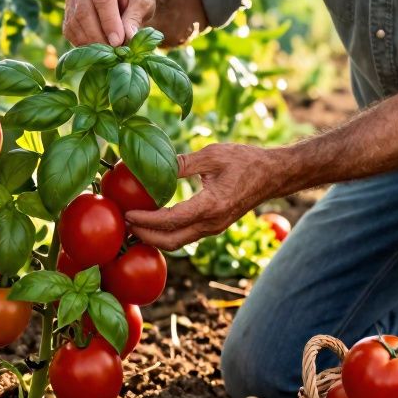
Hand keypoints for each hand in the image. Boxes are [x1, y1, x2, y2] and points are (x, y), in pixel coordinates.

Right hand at [64, 0, 155, 46]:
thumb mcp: (144, 3)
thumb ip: (134, 17)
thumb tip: (127, 37)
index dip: (109, 23)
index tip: (118, 42)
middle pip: (84, 12)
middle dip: (98, 36)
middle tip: (113, 52)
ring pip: (74, 23)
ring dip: (90, 42)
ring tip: (108, 53)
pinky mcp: (68, 12)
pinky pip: (69, 31)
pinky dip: (82, 44)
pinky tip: (96, 51)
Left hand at [125, 143, 287, 250]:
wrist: (273, 175)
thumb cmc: (246, 161)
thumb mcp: (213, 155)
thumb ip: (183, 164)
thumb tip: (156, 165)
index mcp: (211, 205)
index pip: (171, 220)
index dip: (146, 221)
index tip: (128, 214)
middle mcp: (212, 223)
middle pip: (171, 241)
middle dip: (145, 236)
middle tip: (124, 224)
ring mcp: (214, 228)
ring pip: (179, 242)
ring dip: (154, 238)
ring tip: (134, 226)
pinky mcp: (215, 226)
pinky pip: (186, 237)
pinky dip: (167, 234)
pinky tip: (154, 223)